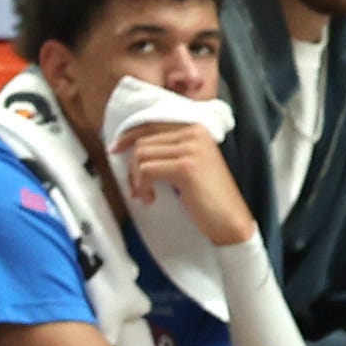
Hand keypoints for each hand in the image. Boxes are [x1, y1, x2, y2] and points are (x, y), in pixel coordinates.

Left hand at [107, 115, 256, 244]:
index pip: (152, 125)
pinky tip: (151, 199)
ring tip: (145, 195)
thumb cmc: (208, 198)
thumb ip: (169, 152)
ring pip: (142, 155)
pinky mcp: (186, 167)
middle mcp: (195, 132)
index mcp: (196, 129)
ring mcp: (191, 148)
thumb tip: (133, 149)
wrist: (230, 221)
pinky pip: (147, 170)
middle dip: (133, 167)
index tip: (114, 149)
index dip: (129, 136)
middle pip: (144, 141)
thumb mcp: (190, 166)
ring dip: (137, 179)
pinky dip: (143, 186)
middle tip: (137, 189)